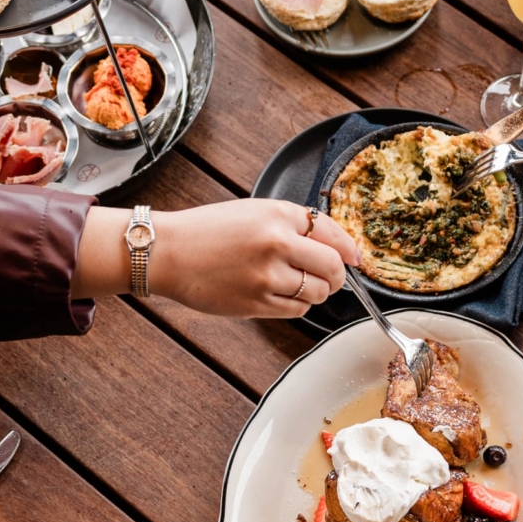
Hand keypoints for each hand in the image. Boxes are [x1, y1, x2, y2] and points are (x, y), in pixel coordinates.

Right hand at [150, 200, 358, 318]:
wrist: (168, 252)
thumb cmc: (208, 231)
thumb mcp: (253, 211)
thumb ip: (292, 225)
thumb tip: (335, 247)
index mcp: (278, 214)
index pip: (332, 233)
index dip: (348, 249)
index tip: (354, 259)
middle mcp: (277, 243)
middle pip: (332, 267)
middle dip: (338, 276)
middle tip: (332, 278)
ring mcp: (267, 276)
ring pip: (317, 292)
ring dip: (317, 292)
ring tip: (301, 285)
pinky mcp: (257, 303)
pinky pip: (297, 310)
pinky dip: (299, 305)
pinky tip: (283, 295)